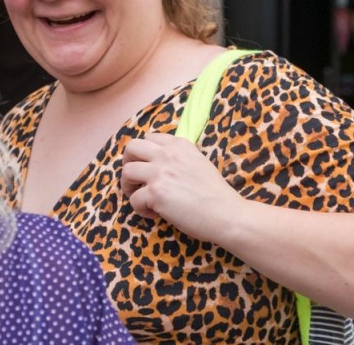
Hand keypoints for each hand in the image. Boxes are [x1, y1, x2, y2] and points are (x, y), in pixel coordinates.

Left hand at [121, 133, 243, 240]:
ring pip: (126, 172)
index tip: (147, 167)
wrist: (226, 213)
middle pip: (131, 147)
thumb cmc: (215, 193)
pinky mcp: (156, 193)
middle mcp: (168, 154)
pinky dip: (141, 209)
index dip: (143, 153)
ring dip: (129, 187)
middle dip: (127, 163)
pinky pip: (134, 200)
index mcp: (179, 145)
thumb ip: (179, 157)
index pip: (149, 137)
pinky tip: (155, 214)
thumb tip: (158, 165)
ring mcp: (160, 172)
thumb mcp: (198, 162)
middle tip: (134, 179)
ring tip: (141, 198)